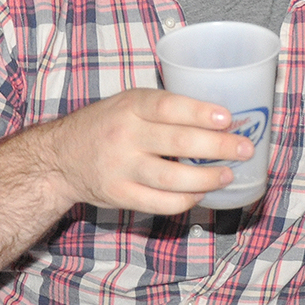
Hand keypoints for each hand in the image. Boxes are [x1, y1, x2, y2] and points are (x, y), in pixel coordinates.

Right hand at [40, 88, 253, 215]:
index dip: (201, 112)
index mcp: (131, 105)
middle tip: (245, 148)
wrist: (59, 156)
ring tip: (229, 174)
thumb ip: (166, 108)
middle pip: (178, 143)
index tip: (228, 118)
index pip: (170, 107)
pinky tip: (202, 193)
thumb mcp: (130, 102)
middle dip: (218, 147)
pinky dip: (185, 199)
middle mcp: (125, 135)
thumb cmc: (107, 124)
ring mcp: (121, 168)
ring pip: (172, 177)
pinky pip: (159, 202)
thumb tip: (222, 117)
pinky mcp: (119, 195)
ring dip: (207, 178)